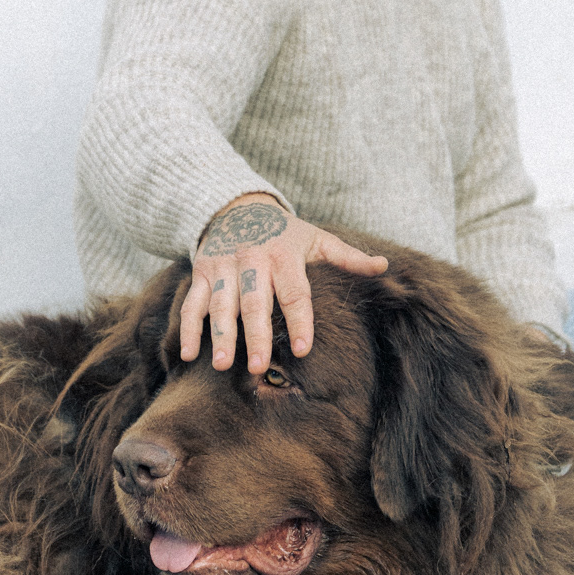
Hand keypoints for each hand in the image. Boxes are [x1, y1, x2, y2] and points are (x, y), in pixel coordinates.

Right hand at [180, 195, 387, 372]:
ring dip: (220, 336)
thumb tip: (385, 266)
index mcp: (284, 255)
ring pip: (220, 305)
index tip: (301, 349)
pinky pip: (192, 304)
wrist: (236, 207)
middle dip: (255, 334)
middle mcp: (251, 260)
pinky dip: (188, 329)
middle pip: (254, 302)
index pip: (294, 292)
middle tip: (258, 366)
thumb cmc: (284, 233)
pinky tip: (188, 355)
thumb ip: (348, 257)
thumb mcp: (316, 239)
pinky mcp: (201, 273)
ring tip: (223, 366)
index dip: (299, 320)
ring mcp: (223, 267)